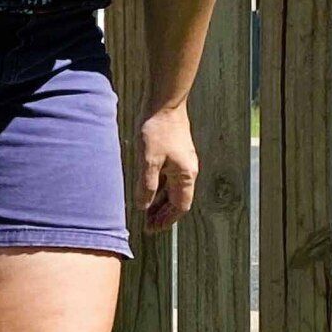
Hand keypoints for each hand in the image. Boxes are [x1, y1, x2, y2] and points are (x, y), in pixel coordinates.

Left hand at [136, 104, 197, 231]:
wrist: (165, 102)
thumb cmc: (157, 130)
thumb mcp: (148, 160)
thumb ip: (146, 186)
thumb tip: (143, 206)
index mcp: (185, 175)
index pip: (180, 206)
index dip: (166, 220)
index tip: (152, 229)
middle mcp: (187, 170)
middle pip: (177, 200)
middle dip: (163, 214)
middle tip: (147, 224)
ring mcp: (182, 161)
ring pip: (172, 189)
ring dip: (159, 201)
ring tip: (145, 211)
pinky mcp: (175, 153)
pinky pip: (168, 177)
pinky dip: (158, 187)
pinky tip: (146, 190)